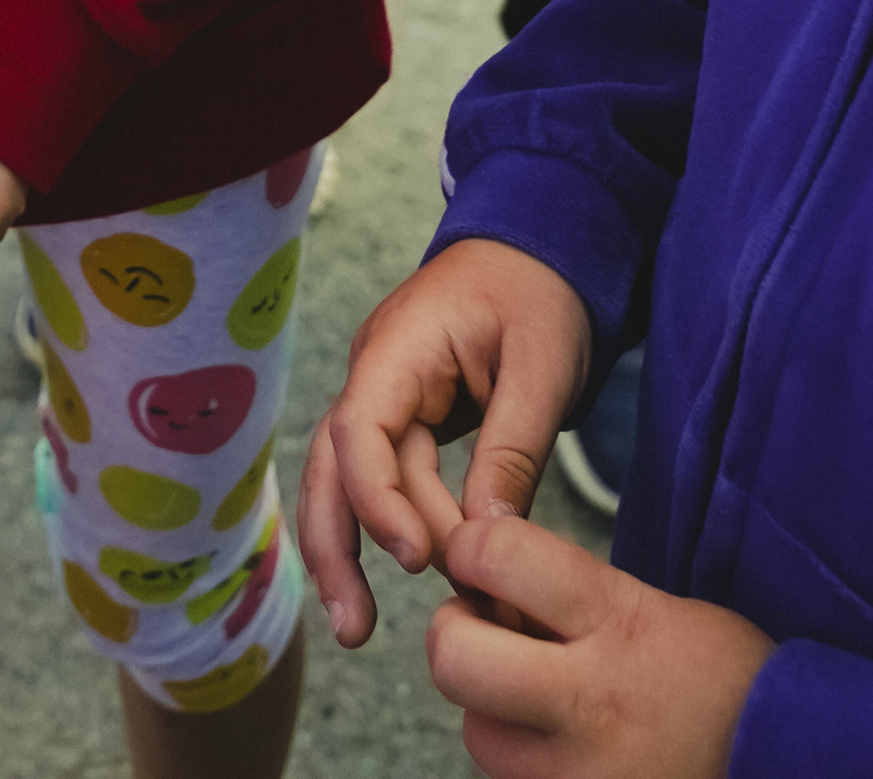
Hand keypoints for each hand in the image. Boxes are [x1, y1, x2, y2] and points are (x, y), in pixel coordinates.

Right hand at [299, 240, 590, 645]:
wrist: (543, 243)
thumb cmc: (543, 292)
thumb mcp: (543, 367)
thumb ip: (511, 452)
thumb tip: (486, 540)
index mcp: (400, 345)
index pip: (359, 429)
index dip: (378, 500)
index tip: (419, 558)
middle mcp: (376, 370)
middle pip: (330, 463)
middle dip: (337, 545)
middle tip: (358, 629)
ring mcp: (385, 392)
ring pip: (345, 478)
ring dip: (348, 548)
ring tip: (358, 628)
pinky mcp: (405, 415)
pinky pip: (383, 477)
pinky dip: (386, 527)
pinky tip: (390, 580)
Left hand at [427, 510, 770, 777]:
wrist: (792, 764)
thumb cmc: (725, 678)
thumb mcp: (659, 605)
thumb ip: (572, 590)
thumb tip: (483, 569)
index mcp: (618, 624)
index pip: (497, 557)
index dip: (472, 546)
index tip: (480, 555)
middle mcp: (591, 702)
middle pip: (455, 657)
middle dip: (455, 635)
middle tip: (485, 628)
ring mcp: (582, 776)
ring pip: (476, 733)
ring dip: (489, 709)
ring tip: (534, 698)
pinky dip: (522, 762)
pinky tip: (558, 743)